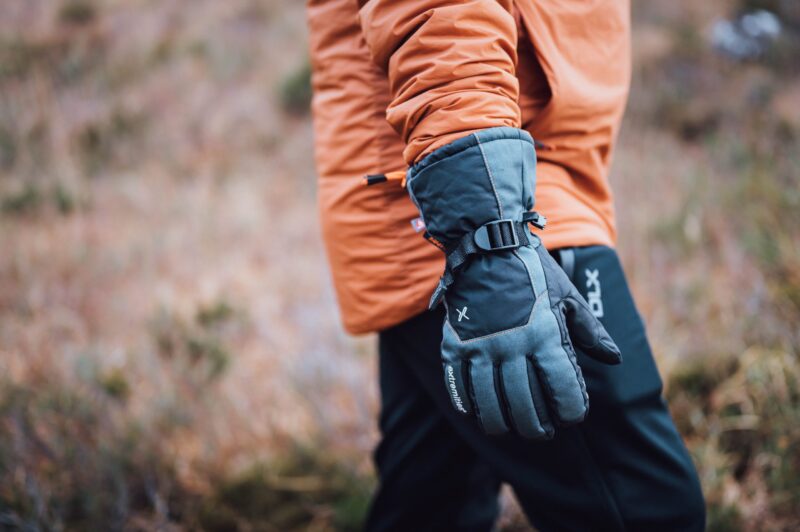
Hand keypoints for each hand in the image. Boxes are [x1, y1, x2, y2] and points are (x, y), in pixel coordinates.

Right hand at [407, 127, 620, 438]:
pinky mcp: (456, 342)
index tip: (571, 416)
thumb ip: (590, 331)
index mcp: (545, 334)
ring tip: (508, 428)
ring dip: (501, 423)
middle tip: (541, 432)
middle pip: (525, 405)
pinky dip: (467, 403)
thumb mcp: (568, 297)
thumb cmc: (533, 272)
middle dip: (537, 427)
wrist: (487, 244)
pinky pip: (458, 384)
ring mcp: (481, 346)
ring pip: (489, 402)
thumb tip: (615, 358)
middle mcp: (513, 345)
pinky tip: (475, 411)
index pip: (562, 389)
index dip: (570, 410)